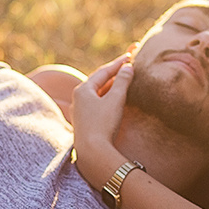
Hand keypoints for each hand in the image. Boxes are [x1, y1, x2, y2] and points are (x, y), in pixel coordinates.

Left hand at [71, 54, 133, 186]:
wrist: (92, 152)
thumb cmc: (103, 124)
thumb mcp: (115, 100)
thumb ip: (122, 82)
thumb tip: (127, 67)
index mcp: (83, 89)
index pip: (103, 72)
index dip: (118, 64)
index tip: (130, 57)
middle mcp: (78, 99)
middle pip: (98, 81)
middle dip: (113, 73)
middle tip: (127, 65)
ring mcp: (80, 111)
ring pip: (97, 93)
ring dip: (110, 86)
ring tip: (122, 80)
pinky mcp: (84, 123)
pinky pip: (96, 104)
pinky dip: (107, 97)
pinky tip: (113, 100)